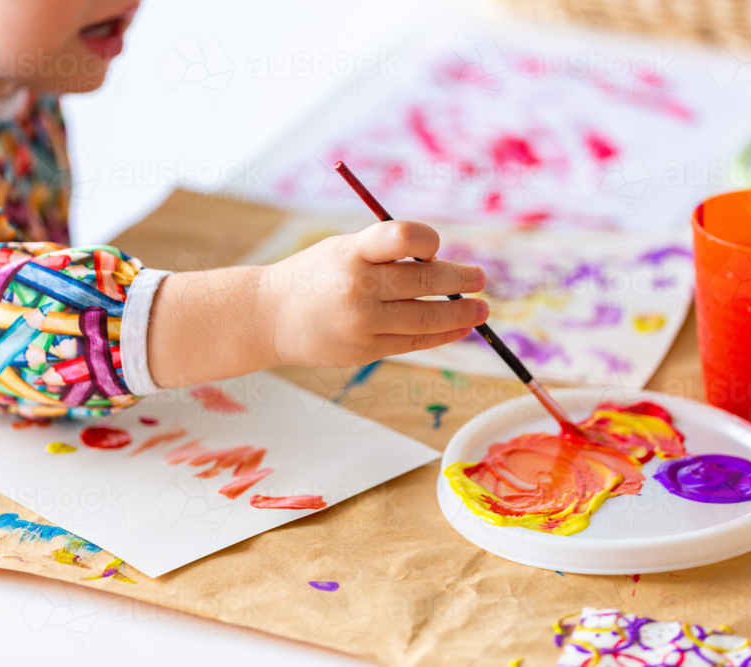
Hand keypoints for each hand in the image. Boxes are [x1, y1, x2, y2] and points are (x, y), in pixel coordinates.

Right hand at [147, 220, 487, 387]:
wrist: (269, 315)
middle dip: (460, 279)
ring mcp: (362, 323)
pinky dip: (441, 335)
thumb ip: (386, 253)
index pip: (403, 236)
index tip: (435, 250)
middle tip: (480, 278)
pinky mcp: (364, 350)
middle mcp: (357, 287)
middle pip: (425, 282)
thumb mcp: (343, 249)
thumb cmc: (316, 275)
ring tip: (481, 309)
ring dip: (461, 313)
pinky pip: (413, 343)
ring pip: (426, 318)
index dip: (428, 241)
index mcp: (352, 251)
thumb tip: (445, 267)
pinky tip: (459, 328)